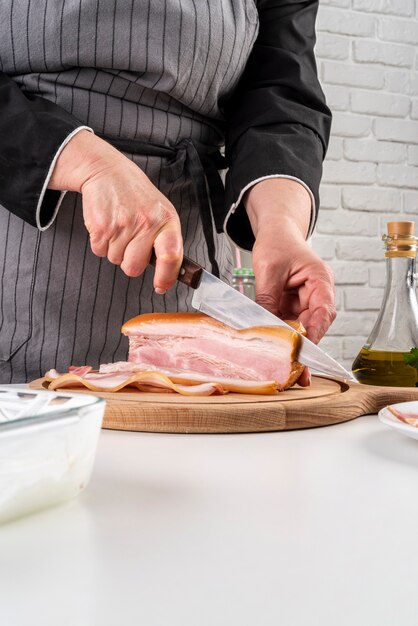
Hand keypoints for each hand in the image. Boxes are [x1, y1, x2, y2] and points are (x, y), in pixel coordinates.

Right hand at [48, 130, 182, 291]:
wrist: (107, 171)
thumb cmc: (136, 195)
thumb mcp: (161, 212)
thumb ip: (166, 241)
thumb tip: (168, 275)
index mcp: (166, 220)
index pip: (172, 256)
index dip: (166, 277)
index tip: (161, 286)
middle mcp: (146, 223)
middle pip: (134, 268)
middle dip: (129, 261)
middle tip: (130, 242)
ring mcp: (123, 225)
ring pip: (115, 260)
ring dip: (115, 249)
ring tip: (119, 226)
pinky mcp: (101, 227)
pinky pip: (100, 252)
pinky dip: (101, 243)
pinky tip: (108, 224)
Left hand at [244, 178, 335, 384]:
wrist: (275, 233)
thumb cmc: (278, 243)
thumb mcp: (269, 268)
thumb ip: (268, 297)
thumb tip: (263, 324)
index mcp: (320, 280)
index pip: (323, 311)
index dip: (316, 332)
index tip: (305, 350)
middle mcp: (317, 293)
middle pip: (315, 325)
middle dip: (306, 347)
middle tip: (297, 371)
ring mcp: (305, 301)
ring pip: (303, 328)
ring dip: (294, 346)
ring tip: (287, 368)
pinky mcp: (293, 306)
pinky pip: (289, 324)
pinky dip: (283, 337)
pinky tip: (276, 352)